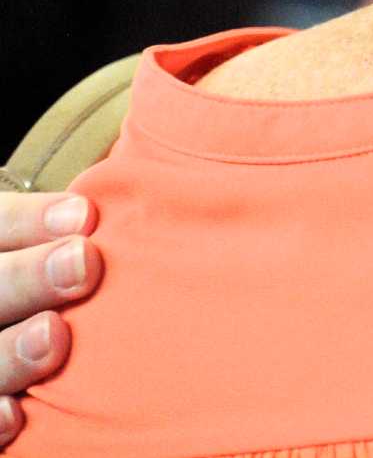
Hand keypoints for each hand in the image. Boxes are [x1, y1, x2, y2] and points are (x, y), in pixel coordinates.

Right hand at [0, 192, 102, 448]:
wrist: (35, 316)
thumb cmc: (65, 282)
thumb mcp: (55, 243)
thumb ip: (70, 234)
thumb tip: (103, 218)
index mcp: (0, 252)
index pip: (0, 227)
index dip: (30, 221)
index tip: (85, 217)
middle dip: (29, 277)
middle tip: (84, 263)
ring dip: (13, 350)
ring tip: (55, 335)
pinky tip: (18, 413)